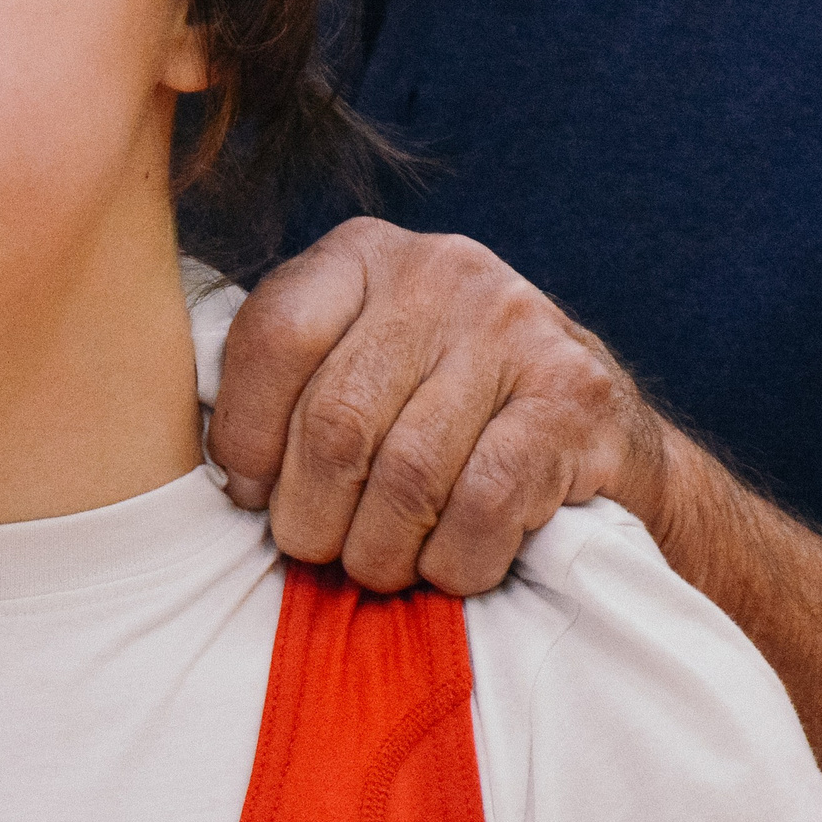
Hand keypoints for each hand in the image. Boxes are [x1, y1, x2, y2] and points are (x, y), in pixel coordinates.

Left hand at [206, 217, 672, 594]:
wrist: (594, 429)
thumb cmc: (437, 411)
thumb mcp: (353, 366)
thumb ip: (285, 390)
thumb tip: (227, 477)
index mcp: (363, 255)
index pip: (275, 337)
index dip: (247, 436)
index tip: (251, 494)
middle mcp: (440, 271)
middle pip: (338, 421)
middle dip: (312, 515)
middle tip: (316, 551)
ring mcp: (515, 324)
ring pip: (409, 474)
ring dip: (380, 550)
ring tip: (377, 567)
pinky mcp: (573, 392)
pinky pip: (485, 504)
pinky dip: (453, 559)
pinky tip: (447, 564)